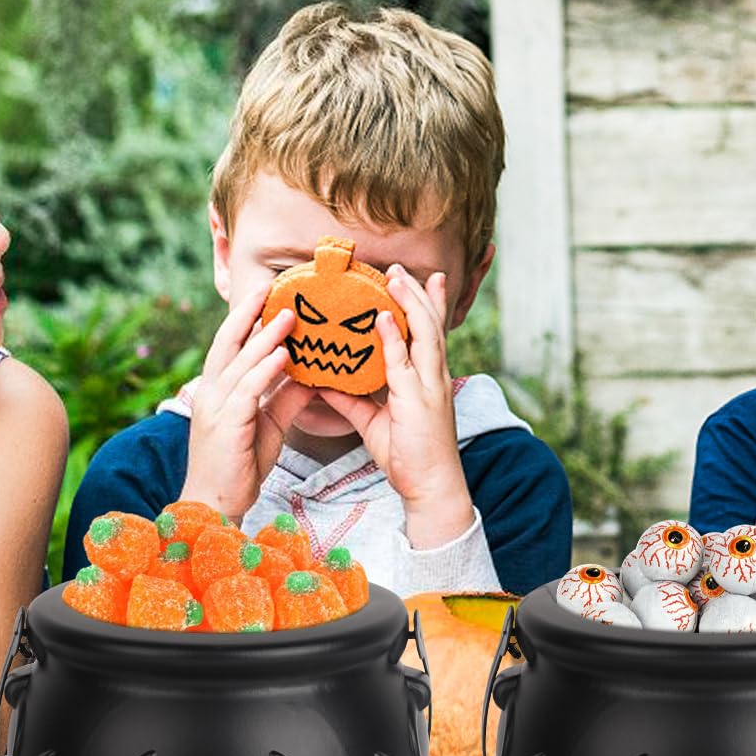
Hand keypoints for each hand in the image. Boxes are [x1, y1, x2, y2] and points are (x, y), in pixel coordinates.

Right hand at [180, 282, 312, 522]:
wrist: (216, 505)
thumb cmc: (239, 466)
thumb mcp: (268, 426)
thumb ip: (284, 399)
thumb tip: (310, 376)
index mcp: (217, 391)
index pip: (229, 345)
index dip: (245, 318)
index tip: (266, 295)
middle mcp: (211, 393)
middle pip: (228, 342)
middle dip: (249, 313)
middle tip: (272, 286)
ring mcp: (215, 408)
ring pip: (240, 363)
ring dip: (265, 337)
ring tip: (290, 316)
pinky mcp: (226, 426)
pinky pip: (247, 391)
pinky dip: (265, 370)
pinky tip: (284, 355)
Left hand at [316, 266, 472, 548]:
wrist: (429, 487)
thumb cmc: (406, 456)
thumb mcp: (371, 421)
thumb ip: (349, 400)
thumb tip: (323, 383)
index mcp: (426, 379)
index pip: (427, 332)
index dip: (426, 304)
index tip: (420, 278)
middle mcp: (432, 377)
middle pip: (429, 323)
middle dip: (418, 292)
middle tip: (399, 269)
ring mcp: (429, 386)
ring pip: (425, 333)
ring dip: (410, 302)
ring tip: (395, 277)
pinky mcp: (419, 400)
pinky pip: (405, 362)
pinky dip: (395, 337)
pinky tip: (383, 316)